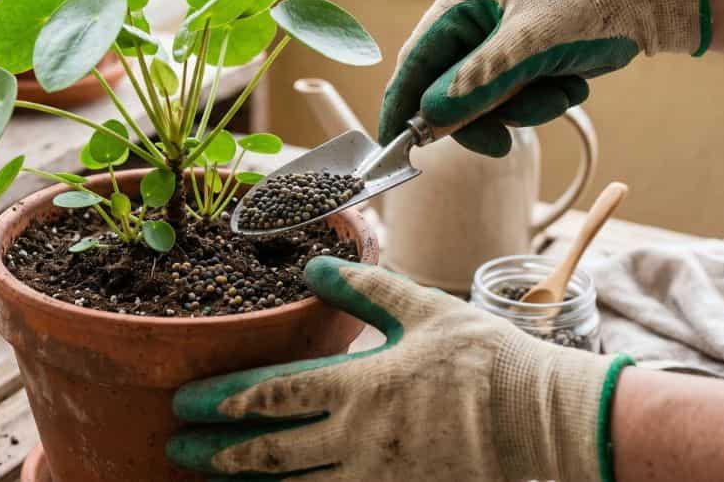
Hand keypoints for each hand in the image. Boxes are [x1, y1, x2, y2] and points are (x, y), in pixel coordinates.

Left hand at [168, 256, 632, 481]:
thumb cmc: (488, 361)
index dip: (224, 398)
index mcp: (361, 385)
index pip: (274, 394)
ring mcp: (377, 478)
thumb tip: (316, 262)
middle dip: (219, 452)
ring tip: (211, 480)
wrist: (547, 423)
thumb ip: (365, 287)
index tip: (185, 401)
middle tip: (176, 450)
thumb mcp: (424, 311)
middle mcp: (358, 439)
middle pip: (271, 451)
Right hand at [378, 0, 709, 155]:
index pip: (415, 60)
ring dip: (520, 108)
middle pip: (447, 87)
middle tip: (503, 141)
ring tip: (560, 93)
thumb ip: (476, 83)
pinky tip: (569, 84)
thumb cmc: (593, 2)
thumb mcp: (530, 46)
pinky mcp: (522, 54)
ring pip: (482, 98)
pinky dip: (538, 99)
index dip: (402, 105)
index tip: (394, 146)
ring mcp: (497, 36)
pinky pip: (511, 95)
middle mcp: (472, 16)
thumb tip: (427, 117)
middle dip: (482, 113)